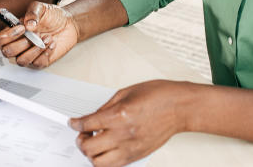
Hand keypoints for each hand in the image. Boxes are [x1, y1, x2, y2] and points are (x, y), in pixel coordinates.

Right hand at [0, 1, 78, 67]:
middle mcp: (19, 45)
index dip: (7, 36)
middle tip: (35, 34)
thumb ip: (32, 12)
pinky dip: (45, 53)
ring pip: (21, 61)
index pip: (0, 40)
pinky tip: (51, 44)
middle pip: (7, 52)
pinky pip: (37, 64)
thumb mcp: (41, 8)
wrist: (69, 24)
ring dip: (34, 50)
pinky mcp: (40, 61)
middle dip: (22, 43)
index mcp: (14, 32)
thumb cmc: (52, 16)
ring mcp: (29, 54)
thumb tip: (28, 25)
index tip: (22, 28)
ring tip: (46, 38)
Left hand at [69, 80, 191, 165]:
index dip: (75, 123)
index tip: (73, 123)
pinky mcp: (137, 156)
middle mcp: (123, 134)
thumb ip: (105, 107)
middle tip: (82, 134)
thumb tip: (91, 117)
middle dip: (80, 140)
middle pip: (88, 147)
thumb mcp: (125, 93)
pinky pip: (115, 166)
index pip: (86, 124)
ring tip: (94, 144)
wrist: (179, 107)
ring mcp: (131, 148)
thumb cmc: (158, 96)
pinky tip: (106, 150)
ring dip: (91, 154)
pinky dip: (105, 160)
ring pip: (99, 163)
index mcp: (118, 115)